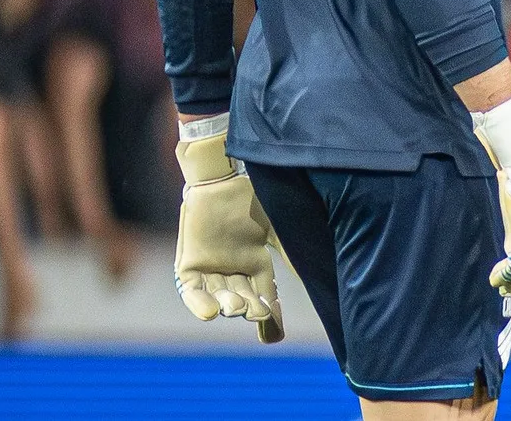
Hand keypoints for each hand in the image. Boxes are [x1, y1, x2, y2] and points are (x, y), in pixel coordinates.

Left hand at [174, 132, 285, 343]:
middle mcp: (234, 269)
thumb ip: (291, 251)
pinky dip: (199, 303)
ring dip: (228, 306)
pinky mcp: (190, 263)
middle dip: (251, 309)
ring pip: (219, 296)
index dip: (270, 315)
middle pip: (244, 299)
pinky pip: (191, 290)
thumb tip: (320, 272)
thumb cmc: (251, 197)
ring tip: (235, 309)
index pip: (266, 295)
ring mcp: (211, 267)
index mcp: (257, 262)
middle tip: (257, 311)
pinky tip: (210, 314)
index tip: (275, 335)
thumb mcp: (275, 227)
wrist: (220, 176)